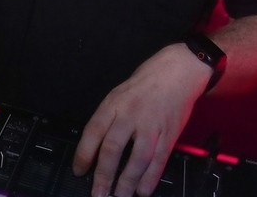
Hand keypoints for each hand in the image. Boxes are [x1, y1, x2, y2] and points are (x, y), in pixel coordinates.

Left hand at [72, 44, 210, 196]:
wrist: (178, 71)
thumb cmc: (146, 82)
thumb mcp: (119, 93)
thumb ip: (109, 118)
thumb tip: (97, 146)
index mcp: (114, 104)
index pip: (93, 131)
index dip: (84, 154)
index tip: (79, 170)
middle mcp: (130, 115)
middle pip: (113, 149)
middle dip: (103, 176)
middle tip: (98, 193)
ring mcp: (151, 126)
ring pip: (137, 159)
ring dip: (127, 182)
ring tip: (120, 196)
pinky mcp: (169, 134)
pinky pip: (158, 160)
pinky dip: (150, 178)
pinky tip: (142, 190)